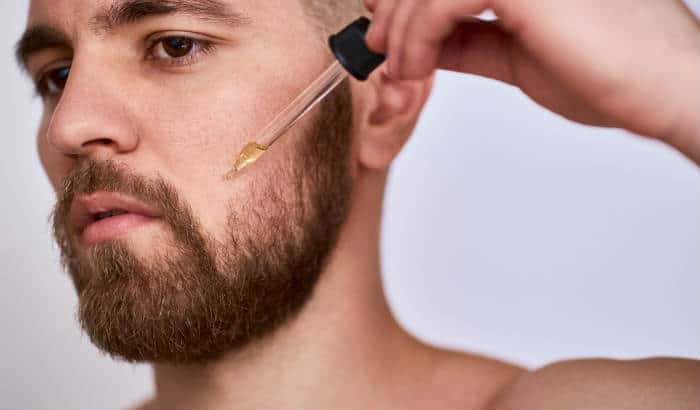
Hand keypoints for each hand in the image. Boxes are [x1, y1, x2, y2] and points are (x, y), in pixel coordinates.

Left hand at [364, 0, 699, 163]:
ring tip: (397, 76)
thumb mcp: (517, 55)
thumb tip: (424, 43)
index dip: (406, 1)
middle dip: (393, 17)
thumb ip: (470, 42)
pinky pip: (438, 3)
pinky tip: (413, 69)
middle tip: (377, 56)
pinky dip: (415, 38)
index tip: (380, 28)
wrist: (661, 89)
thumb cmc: (606, 73)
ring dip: (399, 34)